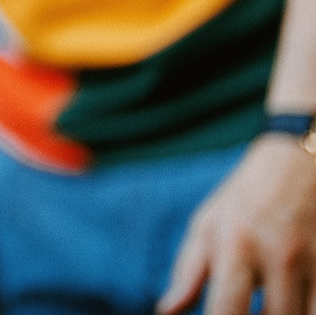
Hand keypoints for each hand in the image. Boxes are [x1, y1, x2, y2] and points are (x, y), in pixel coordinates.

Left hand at [158, 138, 315, 314]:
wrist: (298, 166)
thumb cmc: (242, 202)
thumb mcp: (207, 227)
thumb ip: (187, 274)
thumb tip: (166, 312)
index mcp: (238, 246)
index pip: (228, 308)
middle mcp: (280, 257)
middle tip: (242, 312)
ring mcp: (314, 263)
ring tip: (264, 309)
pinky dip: (306, 310)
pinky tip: (289, 305)